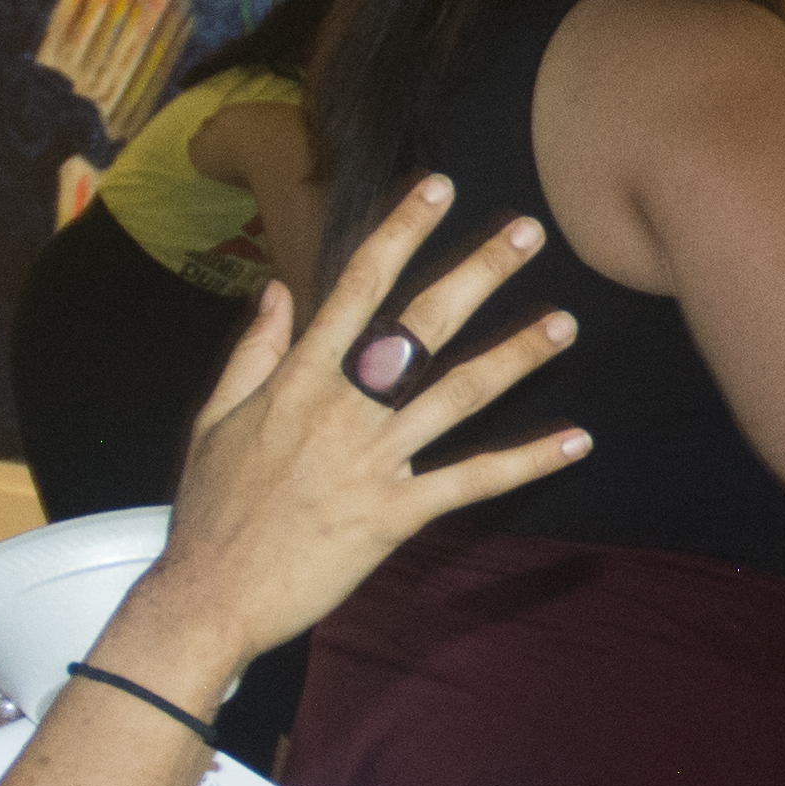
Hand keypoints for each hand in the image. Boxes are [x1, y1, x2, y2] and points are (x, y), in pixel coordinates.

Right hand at [124, 182, 588, 677]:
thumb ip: (254, 351)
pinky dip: (527, 461)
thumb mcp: (214, 418)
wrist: (209, 595)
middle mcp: (343, 408)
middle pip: (423, 325)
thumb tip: (279, 290)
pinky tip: (575, 440)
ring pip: (459, 394)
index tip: (438, 190)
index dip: (402, 231)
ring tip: (566, 323)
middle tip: (528, 232)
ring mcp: (373, 460)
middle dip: (479, 273)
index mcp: (299, 378)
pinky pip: (472, 480)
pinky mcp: (394, 514)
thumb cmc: (210, 510)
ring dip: (517, 356)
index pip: (358, 284)